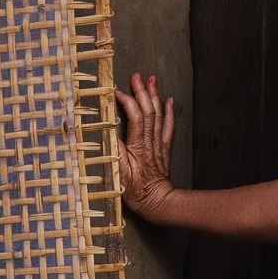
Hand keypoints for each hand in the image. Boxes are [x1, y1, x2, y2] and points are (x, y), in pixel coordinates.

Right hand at [115, 71, 175, 222]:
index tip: (117, 92)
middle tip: (137, 76)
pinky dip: (169, 112)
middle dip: (142, 92)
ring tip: (151, 80)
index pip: (134, 118)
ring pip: (158, 115)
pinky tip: (168, 100)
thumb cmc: (135, 191)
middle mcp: (150, 142)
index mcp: (138, 146)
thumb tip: (109, 129)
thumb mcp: (118, 172)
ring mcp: (159, 144)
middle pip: (148, 112)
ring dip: (154, 96)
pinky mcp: (164, 148)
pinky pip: (168, 127)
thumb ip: (115, 150)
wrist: (157, 202)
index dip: (127, 103)